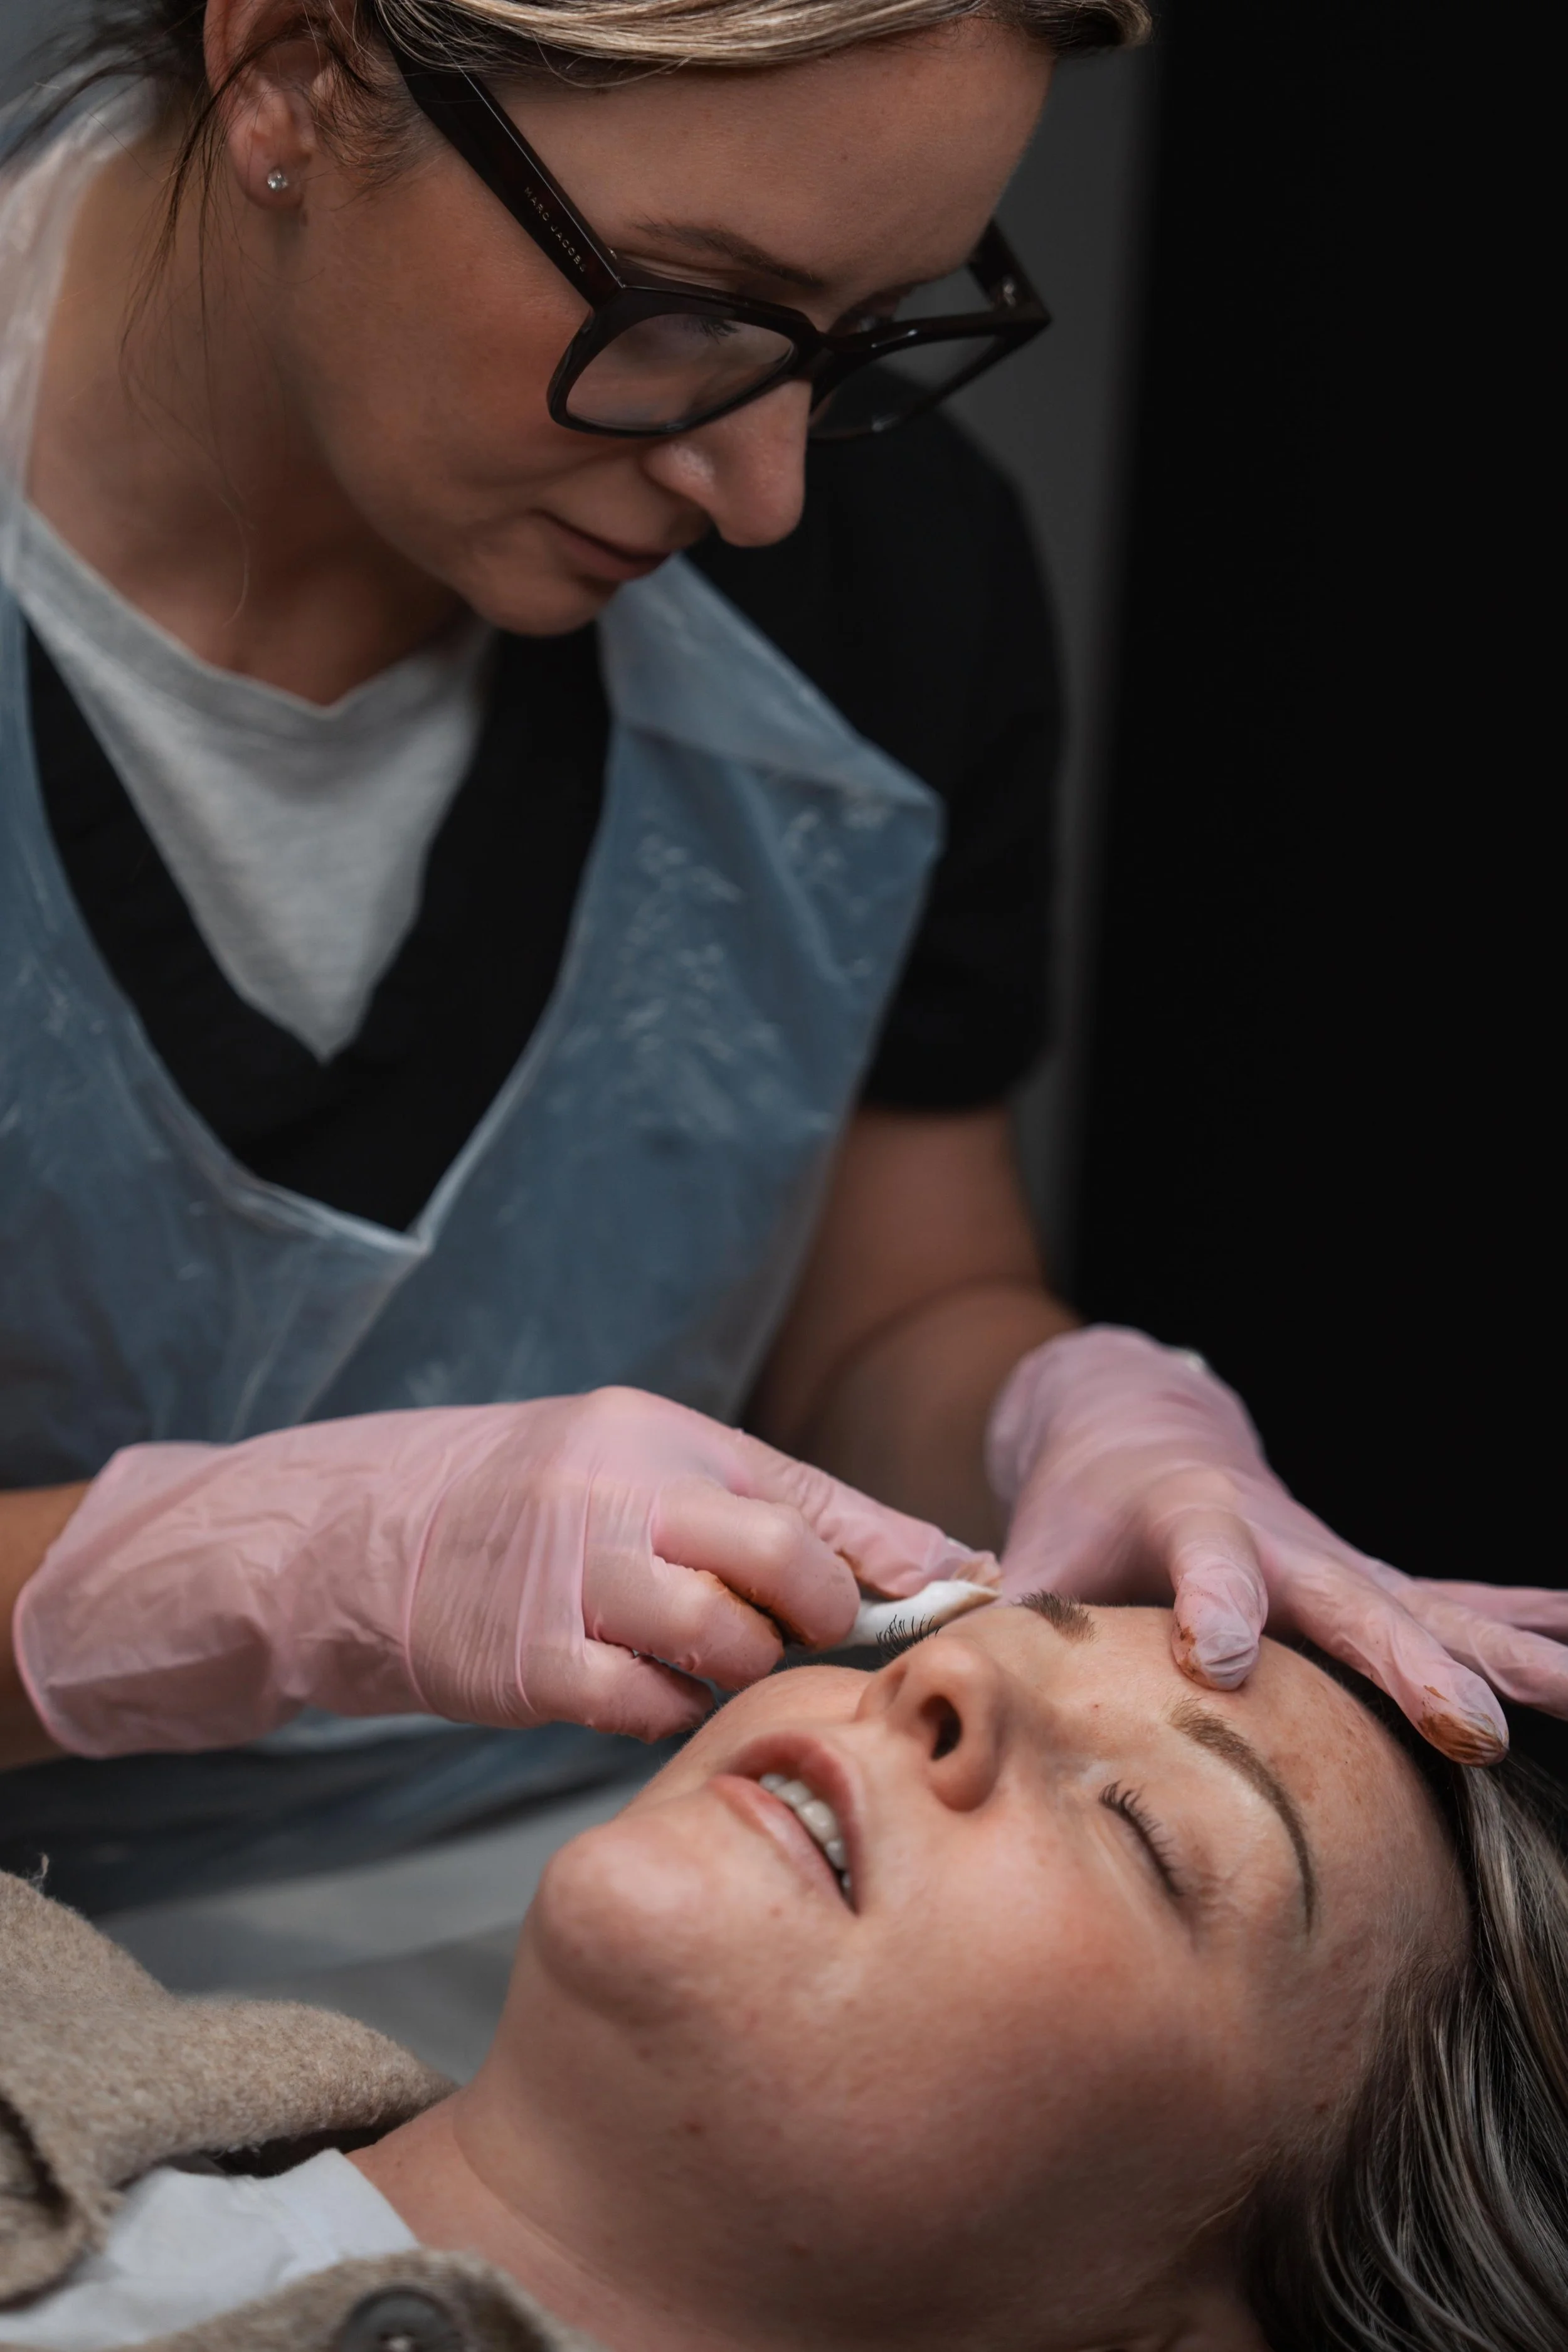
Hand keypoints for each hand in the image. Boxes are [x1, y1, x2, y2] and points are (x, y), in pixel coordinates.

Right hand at [15, 1388, 984, 1756]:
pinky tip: (651, 1695)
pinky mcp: (528, 1660)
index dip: (896, 1558)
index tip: (971, 1598)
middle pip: (779, 1562)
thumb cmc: (539, 1509)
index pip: (810, 1495)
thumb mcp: (647, 1471)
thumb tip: (929, 1564)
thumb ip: (773, 1512)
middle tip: (821, 1637)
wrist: (369, 1537)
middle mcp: (619, 1491)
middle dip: (823, 1614)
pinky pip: (644, 1705)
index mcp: (659, 1435)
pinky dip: (668, 1711)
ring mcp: (570, 1576)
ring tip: (723, 1666)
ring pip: (719, 1643)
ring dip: (743, 1670)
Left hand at [988, 1328, 1567, 1762]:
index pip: (1204, 1564)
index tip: (1219, 1663)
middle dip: (1413, 1664)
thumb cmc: (1078, 1509)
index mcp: (1187, 1520)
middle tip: (1476, 1730)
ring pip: (1433, 1610)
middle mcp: (1281, 1539)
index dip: (1213, 1607)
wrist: (1142, 1430)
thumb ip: (1002, 1616)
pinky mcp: (1365, 1584)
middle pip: (1352, 1602)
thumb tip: (935, 1692)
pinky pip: (1457, 1605)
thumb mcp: (1034, 1549)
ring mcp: (1336, 1564)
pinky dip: (1525, 1623)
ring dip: (1510, 1653)